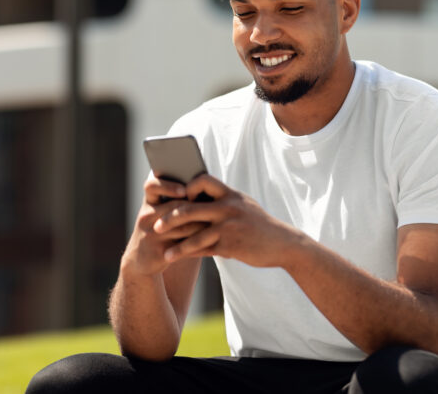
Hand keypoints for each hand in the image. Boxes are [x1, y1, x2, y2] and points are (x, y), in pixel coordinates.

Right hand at [121, 177, 209, 276]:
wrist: (142, 261)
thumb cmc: (159, 233)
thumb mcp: (159, 214)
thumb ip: (175, 202)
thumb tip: (205, 188)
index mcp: (149, 203)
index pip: (152, 186)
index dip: (167, 186)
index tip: (184, 190)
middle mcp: (147, 216)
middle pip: (175, 207)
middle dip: (196, 207)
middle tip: (215, 206)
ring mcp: (151, 235)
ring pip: (183, 227)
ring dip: (202, 224)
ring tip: (218, 222)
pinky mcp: (158, 252)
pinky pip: (183, 245)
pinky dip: (199, 242)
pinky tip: (212, 240)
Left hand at [153, 174, 304, 267]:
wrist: (283, 244)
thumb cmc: (257, 224)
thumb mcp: (242, 205)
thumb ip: (222, 200)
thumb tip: (196, 193)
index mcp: (230, 194)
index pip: (202, 181)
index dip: (185, 187)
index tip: (173, 196)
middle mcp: (229, 208)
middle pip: (191, 208)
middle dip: (170, 216)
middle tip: (155, 224)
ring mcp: (230, 227)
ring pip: (194, 233)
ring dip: (175, 241)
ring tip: (161, 247)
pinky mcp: (231, 246)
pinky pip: (203, 250)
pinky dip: (186, 253)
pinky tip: (174, 256)